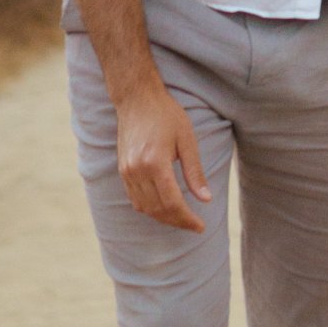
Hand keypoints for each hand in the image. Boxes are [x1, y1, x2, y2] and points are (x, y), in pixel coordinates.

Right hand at [116, 87, 211, 230]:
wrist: (137, 99)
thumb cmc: (166, 115)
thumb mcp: (187, 140)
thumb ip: (195, 172)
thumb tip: (205, 199)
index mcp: (155, 163)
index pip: (172, 203)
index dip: (187, 219)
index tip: (201, 227)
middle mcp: (137, 171)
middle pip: (158, 210)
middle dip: (177, 222)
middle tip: (194, 226)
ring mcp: (127, 172)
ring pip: (145, 208)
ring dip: (163, 218)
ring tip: (181, 218)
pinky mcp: (122, 170)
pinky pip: (135, 199)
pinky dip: (149, 208)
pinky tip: (163, 207)